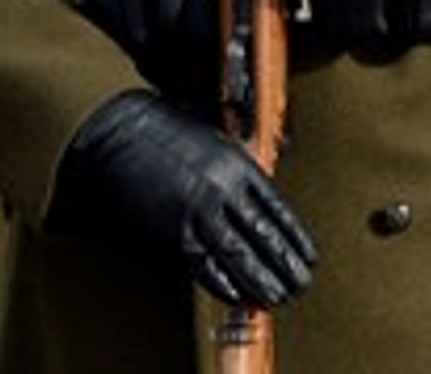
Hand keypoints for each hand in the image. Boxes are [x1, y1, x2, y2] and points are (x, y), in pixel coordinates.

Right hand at [57, 92, 316, 307]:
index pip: (278, 211)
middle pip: (263, 236)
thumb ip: (239, 173)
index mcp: (238, 165)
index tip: (309, 258)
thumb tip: (261, 206)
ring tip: (277, 298)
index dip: (296, 239)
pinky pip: (203, 263)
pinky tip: (238, 295)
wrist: (121, 132)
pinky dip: (223, 283)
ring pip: (237, 255)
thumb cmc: (169, 135)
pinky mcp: (172, 229)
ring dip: (260, 281)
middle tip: (301, 286)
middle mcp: (222, 189)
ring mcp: (197, 211)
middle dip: (285, 265)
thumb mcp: (216, 144)